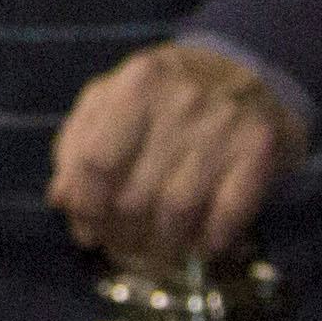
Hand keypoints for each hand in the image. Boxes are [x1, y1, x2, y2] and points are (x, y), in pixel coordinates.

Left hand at [50, 42, 307, 270]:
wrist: (249, 69)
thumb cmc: (166, 93)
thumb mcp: (114, 99)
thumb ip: (79, 142)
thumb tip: (62, 198)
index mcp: (138, 84)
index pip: (95, 163)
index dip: (85, 207)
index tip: (86, 227)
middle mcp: (183, 101)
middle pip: (133, 196)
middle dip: (119, 234)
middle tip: (120, 244)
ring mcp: (225, 126)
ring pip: (176, 213)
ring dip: (161, 246)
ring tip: (154, 251)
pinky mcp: (260, 150)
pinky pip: (227, 216)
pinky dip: (208, 241)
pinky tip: (199, 243)